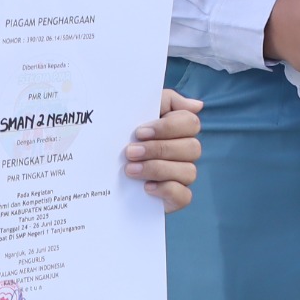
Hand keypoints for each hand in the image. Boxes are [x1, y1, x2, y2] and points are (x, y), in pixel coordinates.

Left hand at [125, 87, 204, 210]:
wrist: (102, 169)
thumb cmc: (126, 134)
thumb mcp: (141, 110)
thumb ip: (168, 100)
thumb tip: (198, 105)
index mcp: (180, 129)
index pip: (191, 123)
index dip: (167, 127)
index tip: (140, 132)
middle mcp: (186, 153)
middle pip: (192, 148)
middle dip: (158, 149)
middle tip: (130, 152)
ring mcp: (182, 177)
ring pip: (189, 172)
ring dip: (158, 169)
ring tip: (131, 170)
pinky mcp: (176, 199)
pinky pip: (184, 196)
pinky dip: (166, 190)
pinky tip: (146, 187)